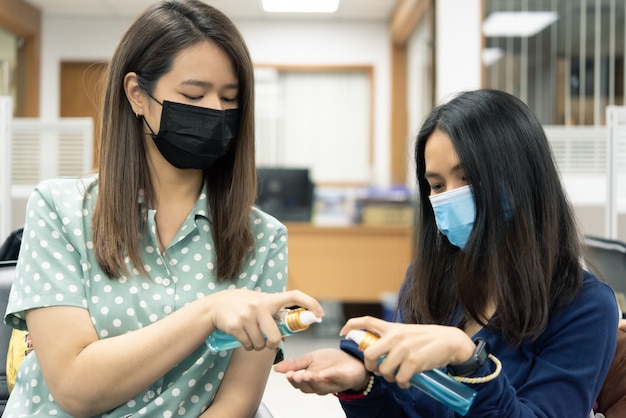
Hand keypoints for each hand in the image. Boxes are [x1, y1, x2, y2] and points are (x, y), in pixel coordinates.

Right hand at [207, 289, 323, 351]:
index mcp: (269, 298)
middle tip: (268, 342)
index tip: (320, 314)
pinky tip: (242, 337)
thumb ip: (273, 311)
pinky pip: (248, 345)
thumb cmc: (242, 304)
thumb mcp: (259, 302)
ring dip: (257, 346)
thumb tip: (290, 329)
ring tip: (252, 336)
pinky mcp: (236, 326)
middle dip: (272, 344)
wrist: (215, 306)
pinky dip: (247, 346)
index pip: (294, 296)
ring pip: (260, 344)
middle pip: (275, 337)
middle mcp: (259, 306)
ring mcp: (247, 316)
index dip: (310, 303)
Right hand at [274, 348, 369, 394]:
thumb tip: (276, 368)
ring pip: (321, 386)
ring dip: (314, 380)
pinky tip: (324, 373)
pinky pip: (337, 379)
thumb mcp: (310, 359)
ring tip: (307, 374)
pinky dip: (330, 376)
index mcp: (310, 380)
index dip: (293, 380)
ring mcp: (333, 384)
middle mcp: (321, 385)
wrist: (352, 360)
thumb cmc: (331, 362)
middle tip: (296, 375)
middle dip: (302, 381)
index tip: (288, 373)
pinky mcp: (345, 380)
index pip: (298, 384)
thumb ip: (294, 364)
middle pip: (309, 387)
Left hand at [341, 316, 474, 387]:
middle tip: (379, 370)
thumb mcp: (406, 333)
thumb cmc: (427, 339)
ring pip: (384, 370)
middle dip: (371, 366)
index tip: (343, 332)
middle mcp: (395, 336)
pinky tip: (407, 381)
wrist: (450, 341)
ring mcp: (404, 349)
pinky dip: (402, 384)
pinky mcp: (413, 361)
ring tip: (398, 375)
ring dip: (390, 377)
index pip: (367, 321)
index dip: (351, 325)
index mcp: (392, 328)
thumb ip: (392, 339)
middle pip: (369, 354)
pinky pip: (399, 379)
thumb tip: (377, 354)